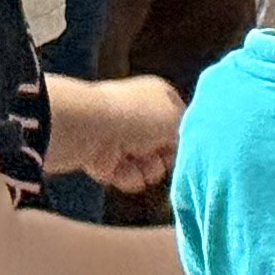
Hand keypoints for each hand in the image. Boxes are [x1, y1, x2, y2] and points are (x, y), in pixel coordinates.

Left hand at [48, 75, 183, 191]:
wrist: (85, 128)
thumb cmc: (136, 116)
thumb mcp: (176, 120)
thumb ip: (190, 135)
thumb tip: (188, 149)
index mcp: (159, 96)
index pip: (182, 123)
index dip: (183, 138)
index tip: (182, 146)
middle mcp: (141, 114)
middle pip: (166, 150)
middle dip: (163, 159)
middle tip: (154, 155)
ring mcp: (122, 137)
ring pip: (149, 168)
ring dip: (145, 170)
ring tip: (134, 162)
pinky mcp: (104, 159)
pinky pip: (128, 178)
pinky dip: (126, 178)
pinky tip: (118, 171)